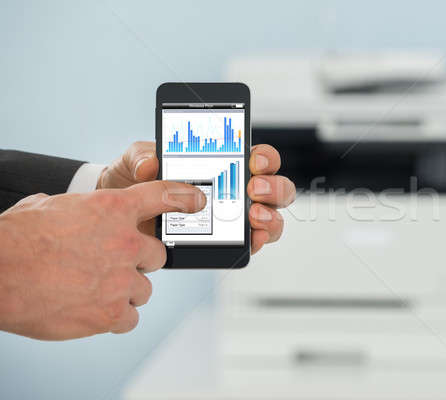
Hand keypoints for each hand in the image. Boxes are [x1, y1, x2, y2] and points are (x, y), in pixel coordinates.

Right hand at [0, 181, 204, 339]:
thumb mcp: (49, 206)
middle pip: (157, 256)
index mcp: (112, 208)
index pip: (163, 196)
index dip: (184, 197)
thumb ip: (81, 209)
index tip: (197, 200)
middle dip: (138, 261)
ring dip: (124, 291)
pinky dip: (115, 316)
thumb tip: (78, 212)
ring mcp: (122, 280)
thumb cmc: (14, 239)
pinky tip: (91, 310)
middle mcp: (125, 242)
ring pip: (143, 290)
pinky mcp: (112, 313)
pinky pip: (130, 318)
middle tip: (110, 265)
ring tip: (90, 290)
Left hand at [98, 141, 295, 253]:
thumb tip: (150, 164)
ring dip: (270, 215)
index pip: (258, 158)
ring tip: (253, 216)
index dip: (264, 157)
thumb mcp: (136, 162)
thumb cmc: (137, 183)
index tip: (253, 160)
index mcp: (224, 165)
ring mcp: (235, 219)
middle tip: (254, 188)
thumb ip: (141, 156)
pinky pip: (252, 244)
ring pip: (271, 217)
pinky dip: (257, 242)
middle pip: (275, 187)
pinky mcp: (226, 243)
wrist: (122, 216)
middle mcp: (237, 191)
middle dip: (273, 187)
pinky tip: (251, 239)